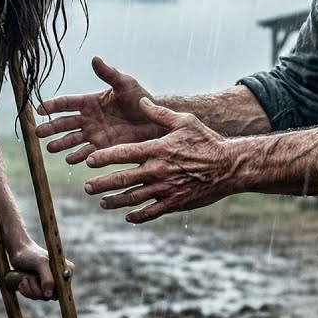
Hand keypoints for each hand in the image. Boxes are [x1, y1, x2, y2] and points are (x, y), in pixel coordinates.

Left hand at [6, 238, 73, 300]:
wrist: (18, 252)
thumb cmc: (31, 254)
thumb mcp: (40, 263)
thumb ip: (47, 278)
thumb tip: (49, 295)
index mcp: (66, 270)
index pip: (64, 288)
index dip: (52, 289)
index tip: (40, 283)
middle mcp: (59, 278)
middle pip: (52, 296)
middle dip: (37, 289)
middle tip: (29, 278)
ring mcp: (49, 284)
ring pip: (41, 297)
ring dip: (30, 289)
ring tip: (25, 278)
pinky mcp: (39, 288)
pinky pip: (34, 297)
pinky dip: (26, 290)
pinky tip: (23, 281)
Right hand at [36, 57, 166, 163]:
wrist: (155, 119)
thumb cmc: (140, 98)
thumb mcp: (125, 83)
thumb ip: (109, 74)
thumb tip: (95, 58)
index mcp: (90, 102)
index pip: (67, 103)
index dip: (52, 106)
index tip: (38, 109)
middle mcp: (88, 119)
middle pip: (64, 123)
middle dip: (50, 128)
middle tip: (38, 133)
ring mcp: (94, 134)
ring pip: (72, 140)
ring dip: (60, 144)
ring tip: (50, 148)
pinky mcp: (103, 147)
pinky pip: (87, 153)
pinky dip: (78, 156)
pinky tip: (71, 159)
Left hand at [84, 97, 234, 223]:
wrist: (229, 166)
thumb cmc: (207, 141)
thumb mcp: (184, 121)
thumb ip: (160, 113)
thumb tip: (141, 101)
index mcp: (158, 149)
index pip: (123, 154)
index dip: (104, 158)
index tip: (89, 161)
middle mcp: (158, 170)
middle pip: (123, 180)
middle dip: (102, 184)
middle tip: (87, 187)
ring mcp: (166, 189)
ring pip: (133, 198)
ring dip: (115, 201)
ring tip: (102, 202)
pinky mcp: (175, 203)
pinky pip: (151, 212)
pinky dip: (138, 215)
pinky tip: (128, 215)